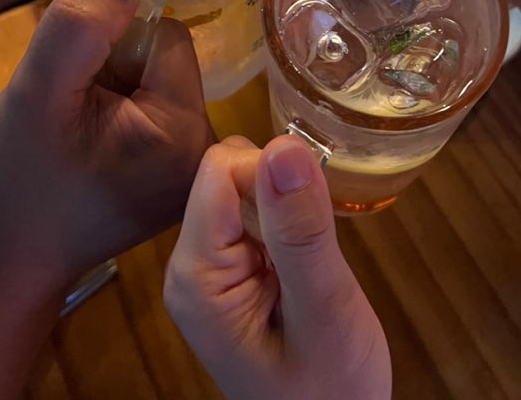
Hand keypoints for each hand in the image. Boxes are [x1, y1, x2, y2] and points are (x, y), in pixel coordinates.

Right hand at [0, 0, 215, 300]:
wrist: (6, 255)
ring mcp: (194, 167)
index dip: (115, 43)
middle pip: (165, 58)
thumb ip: (80, 28)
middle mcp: (206, 151)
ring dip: (112, 88)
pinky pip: (151, 109)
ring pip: (155, 80)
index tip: (78, 82)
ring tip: (76, 131)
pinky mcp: (176, 174)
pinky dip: (116, 112)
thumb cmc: (18, 178)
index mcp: (184, 131)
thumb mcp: (36, 92)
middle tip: (71, 110)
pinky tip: (89, 145)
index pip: (167, 37)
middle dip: (114, 67)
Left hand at [165, 135, 391, 399]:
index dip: (271, 173)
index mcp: (196, 275)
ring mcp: (208, 270)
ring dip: (286, 209)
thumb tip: (285, 145)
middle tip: (315, 248)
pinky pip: (255, 216)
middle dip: (278, 190)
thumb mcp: (325, 312)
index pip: (219, 171)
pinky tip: (305, 266)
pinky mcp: (231, 273)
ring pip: (244, 189)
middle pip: (227, 174)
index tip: (312, 212)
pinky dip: (288, 225)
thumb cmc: (331, 393)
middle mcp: (189, 265)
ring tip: (312, 263)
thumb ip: (302, 230)